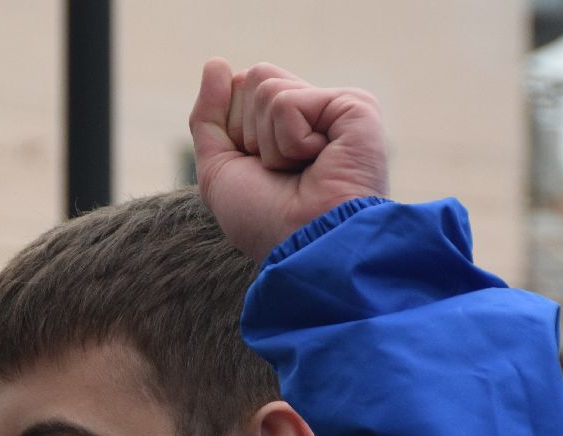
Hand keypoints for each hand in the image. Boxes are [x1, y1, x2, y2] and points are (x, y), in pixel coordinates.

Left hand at [189, 58, 387, 260]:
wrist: (304, 246)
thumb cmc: (267, 222)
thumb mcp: (219, 171)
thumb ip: (208, 117)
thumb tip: (215, 62)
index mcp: (287, 126)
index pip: (240, 88)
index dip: (235, 133)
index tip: (262, 173)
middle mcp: (313, 113)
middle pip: (254, 80)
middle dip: (250, 133)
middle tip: (281, 171)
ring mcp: (335, 107)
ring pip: (267, 87)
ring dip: (269, 143)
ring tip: (300, 170)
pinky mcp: (354, 105)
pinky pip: (287, 102)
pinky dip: (289, 141)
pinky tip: (318, 161)